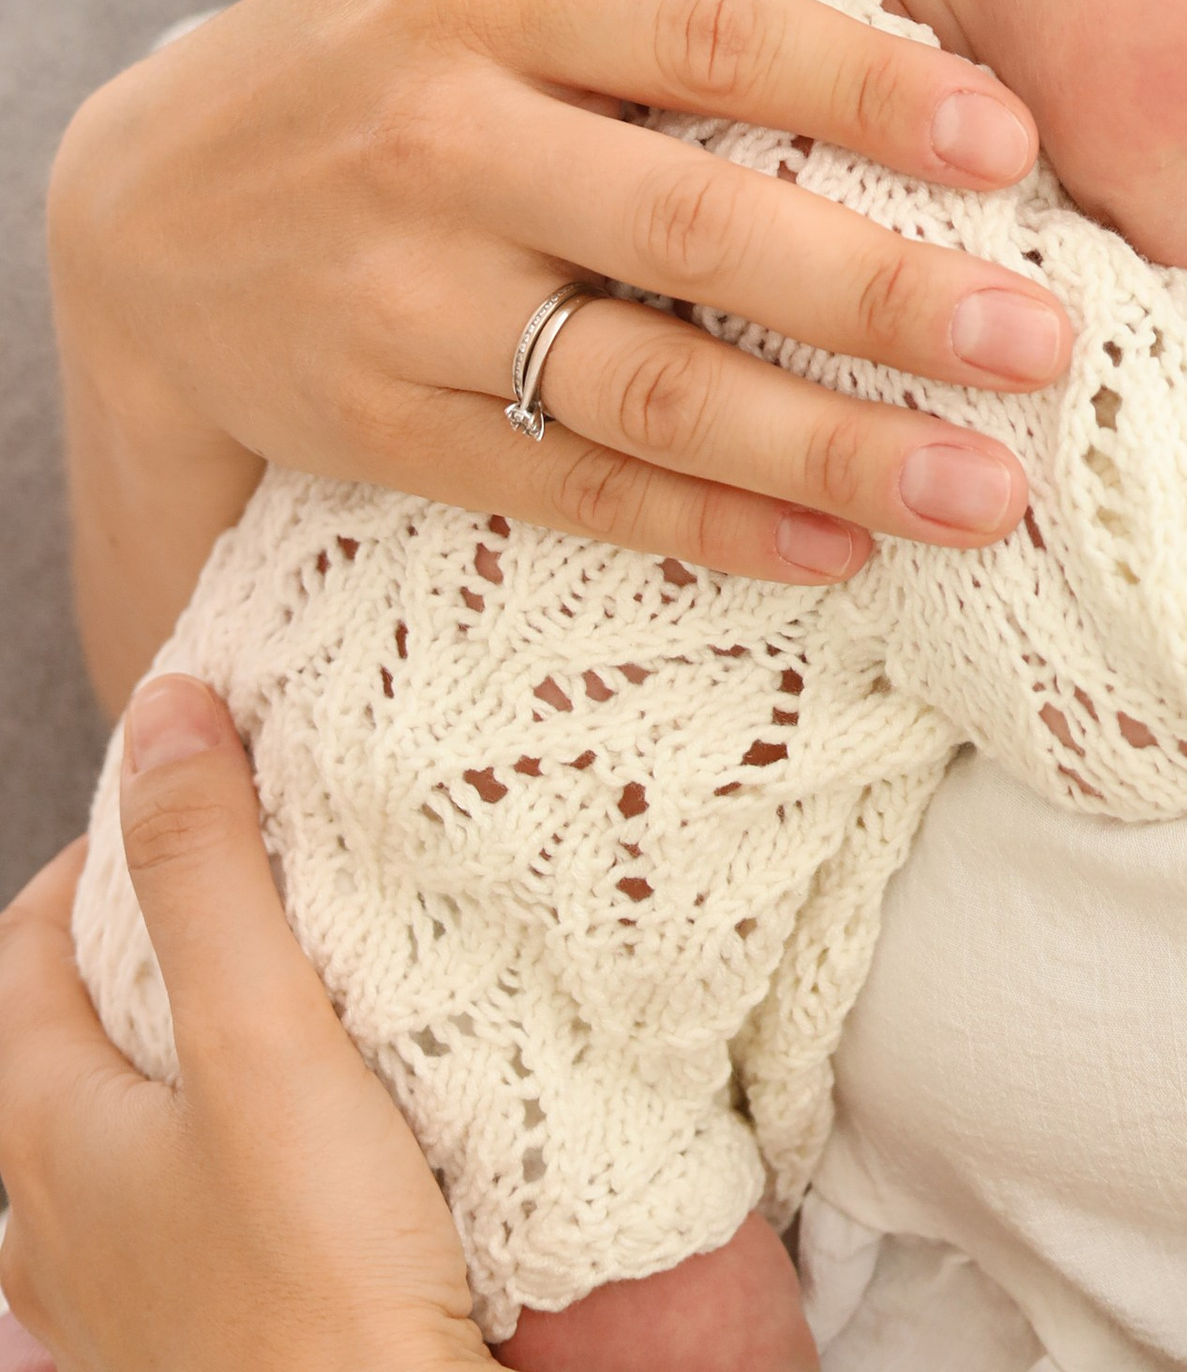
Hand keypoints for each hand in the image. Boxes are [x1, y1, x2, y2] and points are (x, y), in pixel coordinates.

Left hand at [0, 675, 490, 1371]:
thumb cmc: (317, 1286)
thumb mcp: (263, 1045)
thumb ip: (208, 877)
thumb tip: (168, 708)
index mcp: (42, 1142)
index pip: (21, 953)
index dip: (97, 851)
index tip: (194, 789)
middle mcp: (57, 1230)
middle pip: (69, 1039)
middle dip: (151, 941)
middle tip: (258, 867)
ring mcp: (128, 1302)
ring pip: (130, 1130)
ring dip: (194, 1046)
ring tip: (301, 986)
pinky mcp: (208, 1344)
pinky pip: (194, 1206)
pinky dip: (237, 1139)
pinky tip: (326, 1132)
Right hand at [50, 0, 1075, 708]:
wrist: (132, 212)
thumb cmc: (354, 52)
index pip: (710, 39)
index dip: (867, 90)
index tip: (1010, 140)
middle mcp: (448, 144)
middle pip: (698, 230)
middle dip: (885, 293)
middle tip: (1040, 341)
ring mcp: (411, 302)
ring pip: (646, 387)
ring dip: (828, 445)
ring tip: (983, 491)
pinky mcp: (386, 428)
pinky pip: (571, 487)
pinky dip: (709, 525)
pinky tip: (838, 549)